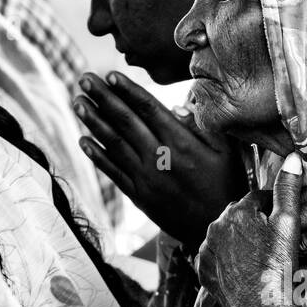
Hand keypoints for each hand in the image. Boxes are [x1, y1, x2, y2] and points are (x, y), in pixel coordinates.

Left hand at [74, 72, 245, 249]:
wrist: (219, 231)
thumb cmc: (227, 188)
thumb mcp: (226, 153)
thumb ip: (203, 127)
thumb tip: (178, 106)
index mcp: (181, 143)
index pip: (149, 109)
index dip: (128, 91)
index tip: (110, 75)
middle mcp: (159, 158)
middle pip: (126, 122)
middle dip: (103, 98)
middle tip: (84, 79)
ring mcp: (146, 178)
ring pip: (114, 144)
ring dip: (94, 122)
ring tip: (78, 103)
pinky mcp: (139, 196)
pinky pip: (113, 172)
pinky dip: (97, 156)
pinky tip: (84, 141)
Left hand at [196, 152, 302, 306]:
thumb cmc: (280, 265)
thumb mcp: (289, 223)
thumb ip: (289, 188)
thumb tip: (291, 157)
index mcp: (236, 209)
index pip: (257, 200)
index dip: (273, 210)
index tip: (282, 223)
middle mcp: (215, 225)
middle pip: (239, 218)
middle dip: (254, 225)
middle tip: (272, 242)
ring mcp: (206, 250)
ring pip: (225, 238)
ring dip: (239, 242)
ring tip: (258, 256)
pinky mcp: (203, 271)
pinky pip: (215, 259)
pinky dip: (226, 262)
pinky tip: (242, 268)